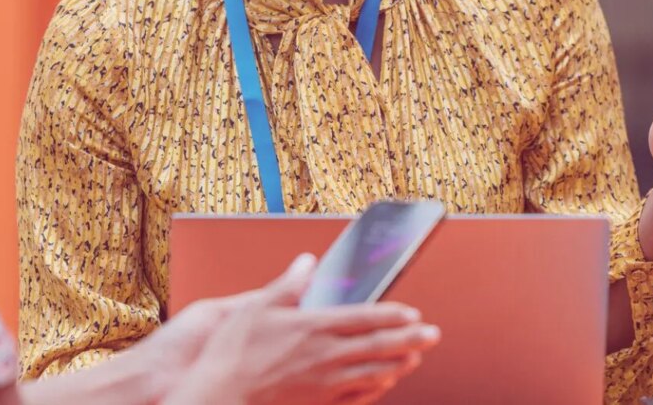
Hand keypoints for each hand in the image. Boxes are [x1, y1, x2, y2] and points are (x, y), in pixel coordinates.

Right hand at [162, 254, 440, 404]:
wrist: (219, 398)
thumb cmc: (232, 355)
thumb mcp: (256, 307)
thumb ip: (288, 285)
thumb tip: (306, 262)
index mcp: (313, 327)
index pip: (364, 318)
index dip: (393, 315)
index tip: (413, 312)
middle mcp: (325, 356)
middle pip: (379, 346)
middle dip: (410, 340)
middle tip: (433, 335)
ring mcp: (324, 384)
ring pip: (373, 373)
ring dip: (398, 364)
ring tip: (415, 358)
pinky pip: (356, 398)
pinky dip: (375, 389)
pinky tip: (383, 384)